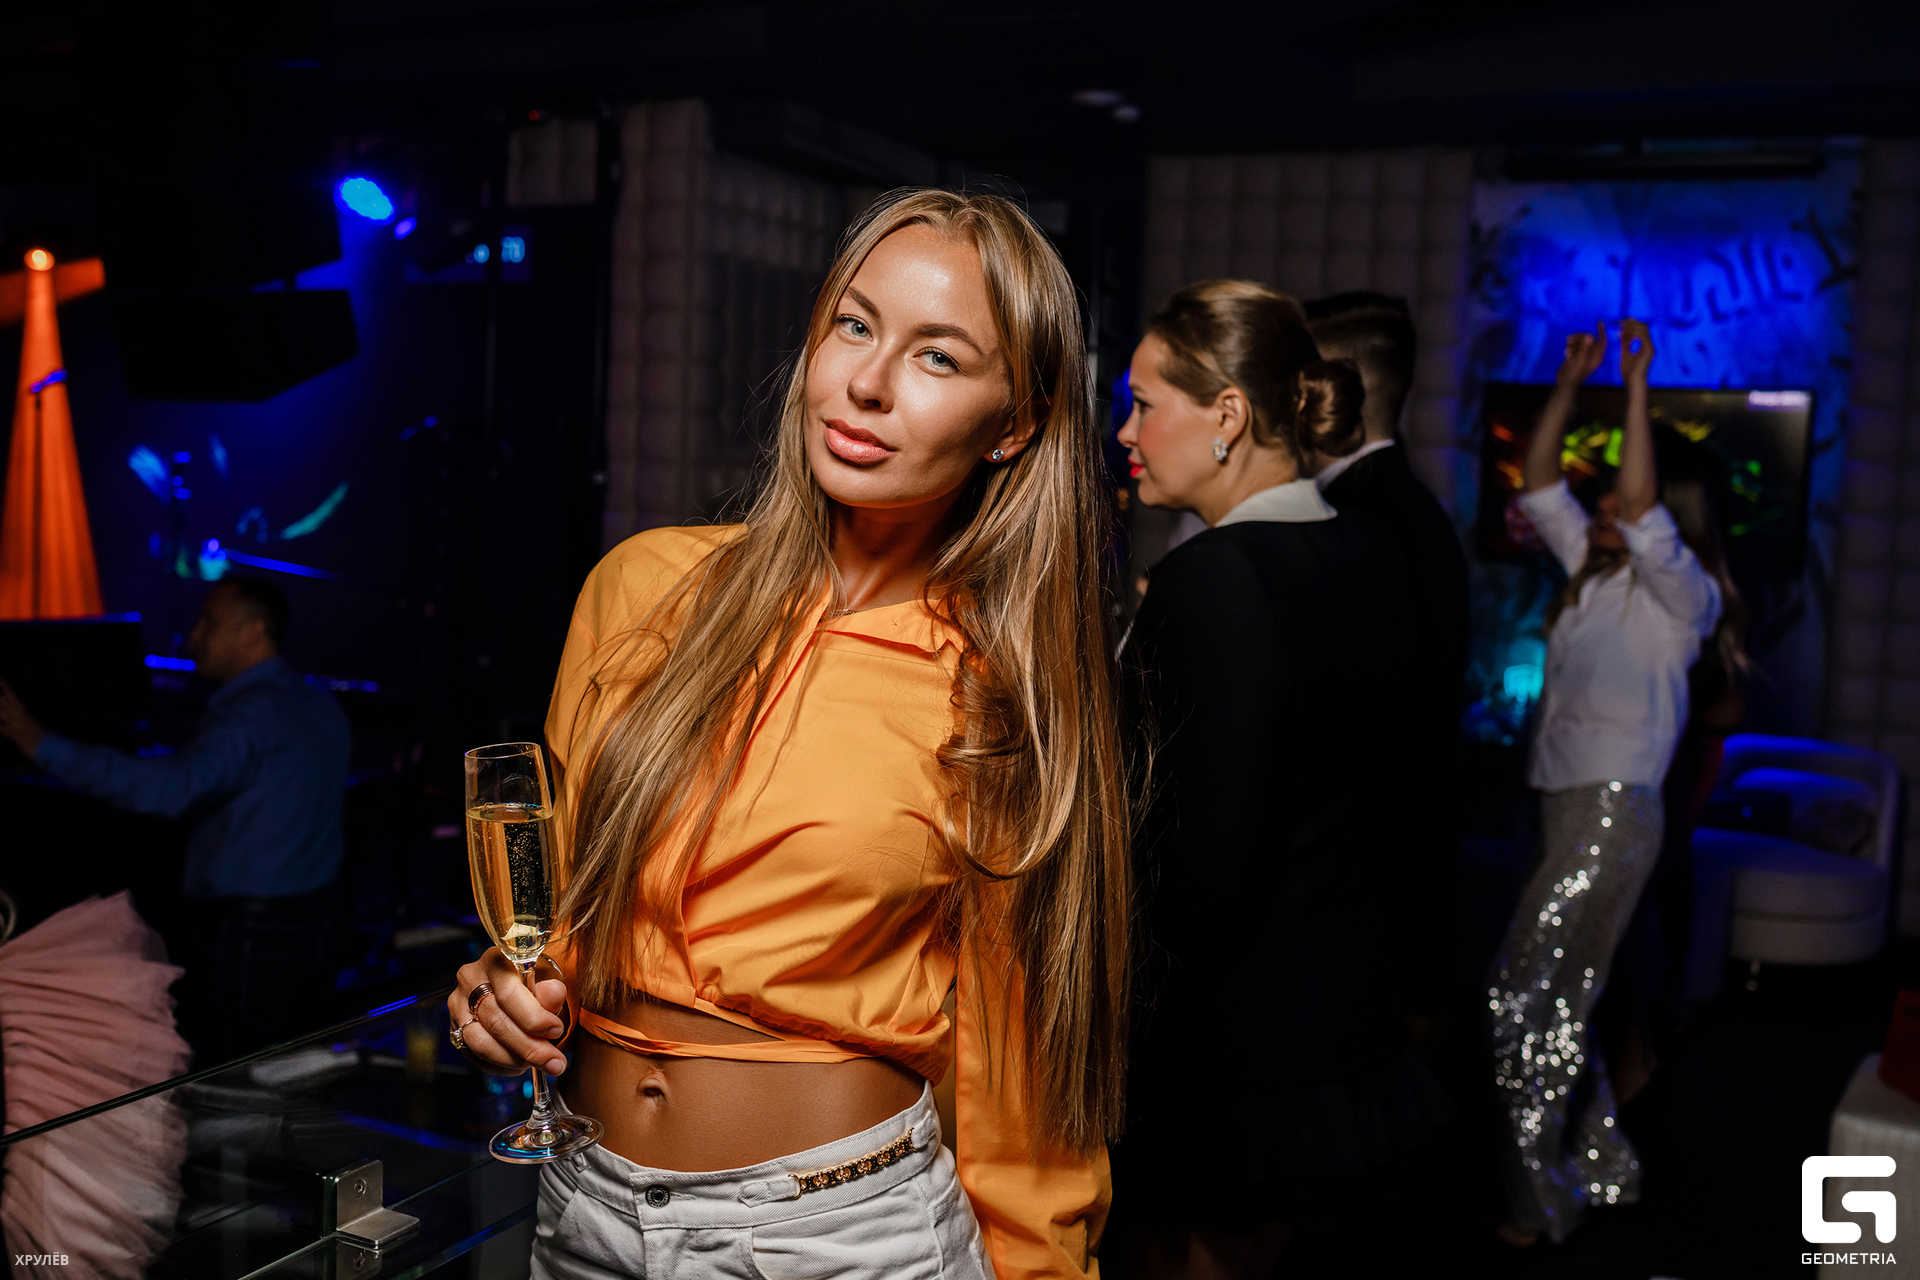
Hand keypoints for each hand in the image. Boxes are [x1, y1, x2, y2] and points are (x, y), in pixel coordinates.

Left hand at [0, 680, 44, 757]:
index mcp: (25, 713)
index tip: (1, 680)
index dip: (7, 689)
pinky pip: (2, 728)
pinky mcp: (14, 735)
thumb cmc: (36, 736)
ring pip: (3, 713)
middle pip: (7, 703)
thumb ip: (18, 714)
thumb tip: (9, 705)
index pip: (14, 698)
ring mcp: (17, 726)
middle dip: (0, 697)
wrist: (42, 748)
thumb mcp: (28, 722)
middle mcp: (21, 718)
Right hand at [451, 947, 570, 1075]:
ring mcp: (458, 1006)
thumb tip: (554, 995)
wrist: (518, 987)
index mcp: (495, 961)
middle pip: (495, 1021)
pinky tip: (519, 1064)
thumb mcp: (549, 978)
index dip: (534, 1017)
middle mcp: (470, 980)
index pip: (509, 993)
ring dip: (513, 1059)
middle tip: (554, 1062)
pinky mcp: (454, 1029)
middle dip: (529, 1046)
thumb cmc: (536, 980)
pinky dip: (500, 1065)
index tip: (556, 1031)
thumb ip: (551, 989)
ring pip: (480, 1043)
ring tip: (538, 1063)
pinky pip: (474, 1056)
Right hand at [1555, 323, 1605, 387]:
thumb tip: (1590, 336)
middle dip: (1579, 337)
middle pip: (1589, 339)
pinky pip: (1575, 345)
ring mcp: (1584, 355)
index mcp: (1597, 356)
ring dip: (1573, 342)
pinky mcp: (1576, 355)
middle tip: (1569, 339)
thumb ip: (1584, 349)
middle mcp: (1592, 354)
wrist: (1565, 383)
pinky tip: (1566, 353)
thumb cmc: (1574, 375)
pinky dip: (1570, 346)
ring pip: (1581, 341)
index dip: (1601, 330)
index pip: (1602, 341)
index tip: (1599, 321)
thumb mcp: (1579, 362)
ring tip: (1567, 349)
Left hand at [1619, 318, 1654, 383]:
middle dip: (1632, 323)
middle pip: (1643, 328)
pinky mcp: (1649, 350)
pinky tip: (1624, 333)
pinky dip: (1633, 333)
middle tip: (1621, 322)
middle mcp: (1649, 345)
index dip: (1632, 324)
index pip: (1641, 330)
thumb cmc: (1628, 371)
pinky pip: (1642, 337)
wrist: (1632, 381)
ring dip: (1632, 326)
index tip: (1621, 323)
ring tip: (1621, 326)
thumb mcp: (1625, 353)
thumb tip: (1622, 334)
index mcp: (1645, 346)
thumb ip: (1625, 344)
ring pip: (1643, 330)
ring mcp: (1650, 347)